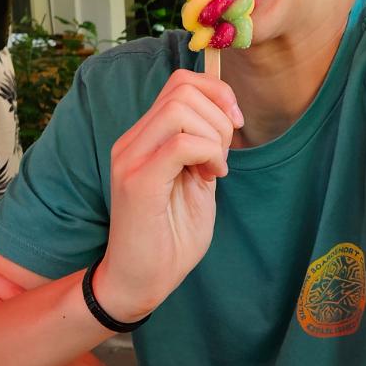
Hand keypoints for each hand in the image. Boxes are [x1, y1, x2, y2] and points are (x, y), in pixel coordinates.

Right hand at [96, 69, 241, 322]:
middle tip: (224, 155)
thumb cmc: (170, 239)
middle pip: (182, 88)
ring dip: (214, 136)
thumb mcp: (196, 182)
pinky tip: (211, 178)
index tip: (235, 124)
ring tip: (215, 170)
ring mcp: (131, 159)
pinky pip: (180, 144)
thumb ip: (205, 148)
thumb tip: (226, 114)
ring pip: (180, 110)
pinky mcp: (137, 182)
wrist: (141, 282)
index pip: (179, 83)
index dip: (217, 92)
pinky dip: (208, 154)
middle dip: (219, 115)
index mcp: (145, 138)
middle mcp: (132, 141)